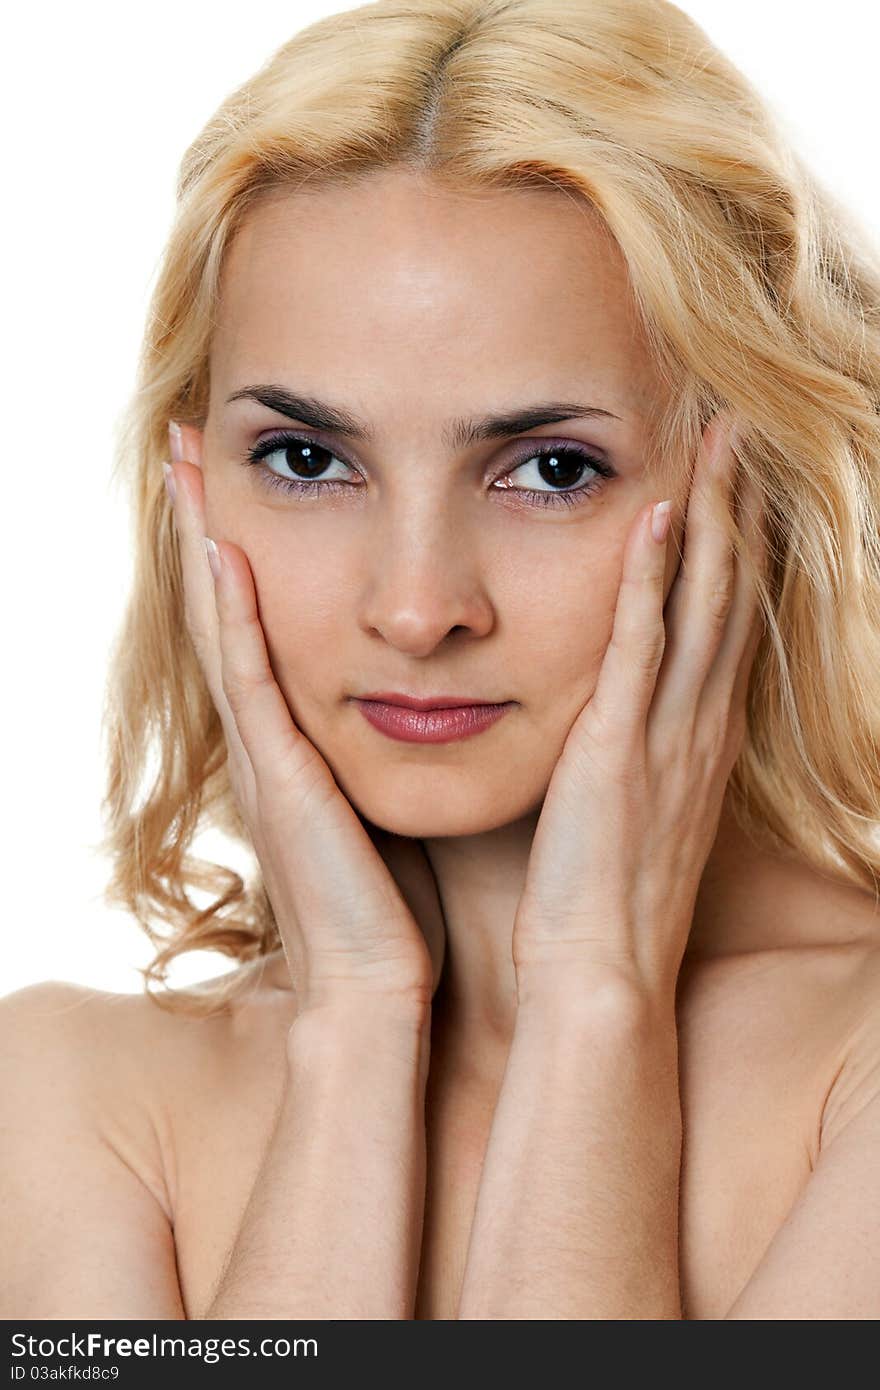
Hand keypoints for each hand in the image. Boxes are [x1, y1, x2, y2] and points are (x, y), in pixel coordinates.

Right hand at [165, 435, 444, 1013]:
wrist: (377, 990)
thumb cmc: (391, 904)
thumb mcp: (383, 802)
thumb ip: (385, 744)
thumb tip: (428, 689)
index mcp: (295, 740)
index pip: (258, 623)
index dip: (237, 549)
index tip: (232, 474)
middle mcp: (266, 738)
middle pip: (224, 609)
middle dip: (203, 523)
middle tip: (186, 440)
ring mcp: (265, 757)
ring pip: (222, 629)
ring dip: (201, 544)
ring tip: (185, 465)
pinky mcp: (280, 782)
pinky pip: (251, 683)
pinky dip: (233, 617)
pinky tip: (225, 553)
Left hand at [511, 414, 766, 1002]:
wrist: (602, 973)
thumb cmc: (605, 901)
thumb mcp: (634, 814)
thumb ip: (635, 757)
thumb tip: (618, 722)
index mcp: (698, 741)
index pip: (726, 625)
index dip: (736, 550)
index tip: (733, 487)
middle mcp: (700, 726)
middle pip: (731, 595)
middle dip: (737, 510)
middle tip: (739, 433)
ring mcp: (668, 734)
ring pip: (703, 605)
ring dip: (711, 518)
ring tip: (716, 444)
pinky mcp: (620, 747)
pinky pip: (643, 645)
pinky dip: (653, 578)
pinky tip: (657, 516)